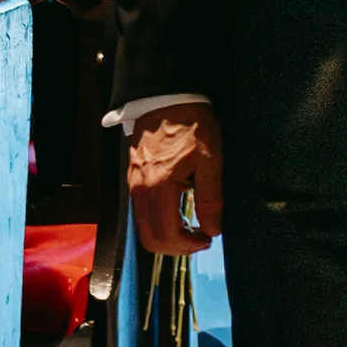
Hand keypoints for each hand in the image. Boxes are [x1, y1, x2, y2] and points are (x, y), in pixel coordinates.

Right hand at [129, 103, 224, 256]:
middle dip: (177, 247)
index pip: (167, 235)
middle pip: (150, 239)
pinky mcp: (133, 180)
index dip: (188, 247)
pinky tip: (179, 212)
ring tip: (193, 226)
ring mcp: (133, 185)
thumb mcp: (211, 159)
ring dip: (167, 235)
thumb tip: (213, 230)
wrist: (167, 98)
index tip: (208, 240)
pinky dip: (159, 222)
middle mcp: (140, 190)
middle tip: (201, 238)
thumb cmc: (193, 125)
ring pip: (144, 228)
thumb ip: (211, 198)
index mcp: (160, 186)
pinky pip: (141, 212)